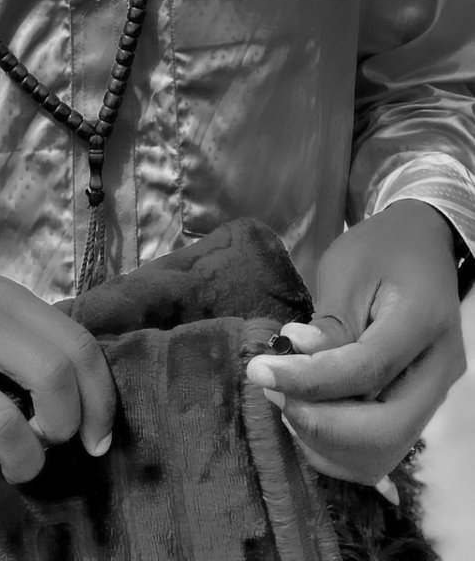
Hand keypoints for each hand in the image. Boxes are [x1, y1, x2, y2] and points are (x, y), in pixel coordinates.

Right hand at [0, 273, 115, 498]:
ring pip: (4, 423)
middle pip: (54, 376)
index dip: (100, 400)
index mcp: (7, 300)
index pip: (79, 345)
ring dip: (22, 460)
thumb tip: (82, 402)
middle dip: (63, 426)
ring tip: (17, 467)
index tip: (98, 439)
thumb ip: (31, 337)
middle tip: (50, 442)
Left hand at [247, 200, 466, 484]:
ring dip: (324, 439)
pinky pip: (379, 450)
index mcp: (425, 320)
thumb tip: (295, 363)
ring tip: (286, 396)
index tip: (259, 370)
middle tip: (273, 390)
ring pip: (382, 452)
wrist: (420, 247)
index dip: (310, 380)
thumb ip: (328, 324)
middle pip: (384, 431)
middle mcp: (440, 367)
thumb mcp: (346, 271)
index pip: (368, 370)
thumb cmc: (380, 250)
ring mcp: (435, 393)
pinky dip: (336, 446)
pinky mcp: (420, 407)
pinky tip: (308, 410)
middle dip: (318, 423)